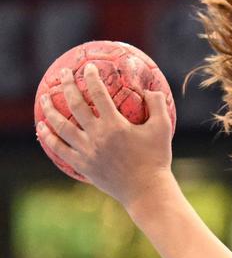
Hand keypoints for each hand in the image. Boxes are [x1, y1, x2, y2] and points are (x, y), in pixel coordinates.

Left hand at [37, 63, 174, 206]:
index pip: (98, 94)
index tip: (89, 67)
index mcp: (115, 125)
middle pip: (75, 105)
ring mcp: (86, 151)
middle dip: (67, 86)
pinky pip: (58, 149)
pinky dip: (48, 137)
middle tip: (64, 74)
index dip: (92, 77)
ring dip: (50, 110)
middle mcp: (96, 136)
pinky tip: (42, 128)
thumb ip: (157, 105)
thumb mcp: (163, 128)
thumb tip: (150, 89)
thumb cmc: (157, 158)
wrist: (145, 189)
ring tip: (45, 97)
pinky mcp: (82, 164)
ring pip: (60, 126)